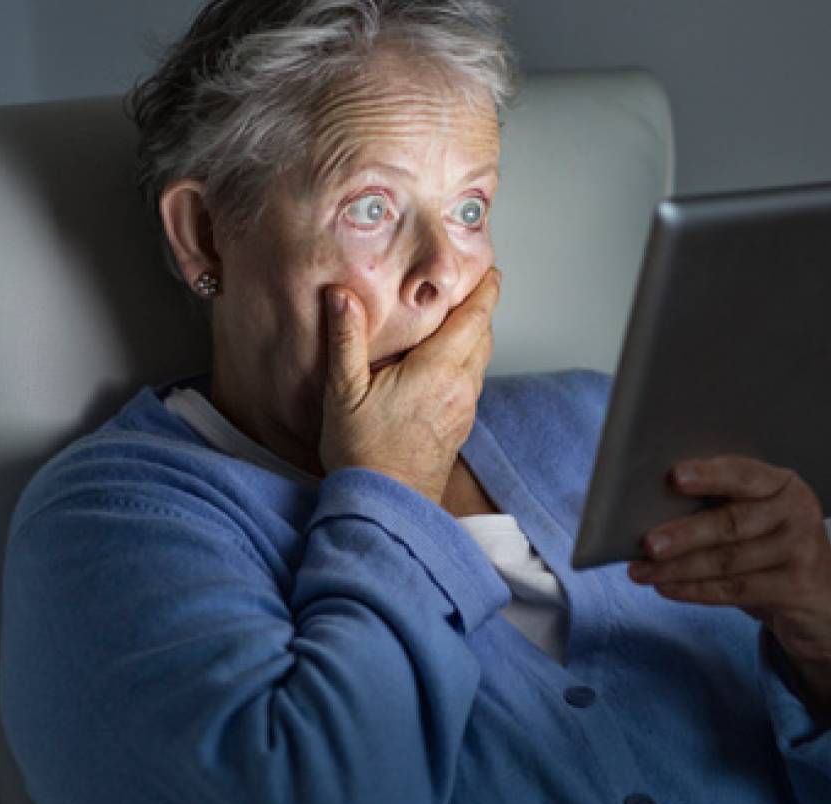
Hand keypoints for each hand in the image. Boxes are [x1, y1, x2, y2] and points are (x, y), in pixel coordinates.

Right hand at [319, 269, 500, 504]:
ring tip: (455, 317)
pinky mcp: (460, 425)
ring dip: (474, 335)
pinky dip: (466, 360)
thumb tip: (341, 295)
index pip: (474, 318)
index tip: (489, 270)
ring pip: (480, 359)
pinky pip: (471, 381)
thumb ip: (346, 339)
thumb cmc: (364, 453)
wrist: (387, 505)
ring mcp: (464, 408)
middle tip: (469, 285)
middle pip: (484, 335)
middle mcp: (460, 387)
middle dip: (480, 308)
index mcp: (438, 370)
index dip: (485, 290)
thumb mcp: (344, 391)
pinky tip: (442, 361)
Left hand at [626, 456, 830, 683]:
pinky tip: (667, 589)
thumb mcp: (754, 520)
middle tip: (648, 542)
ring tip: (642, 571)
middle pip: (733, 522)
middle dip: (685, 533)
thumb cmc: (772, 552)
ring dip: (679, 568)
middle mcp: (797, 512)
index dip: (708, 476)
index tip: (675, 477)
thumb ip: (718, 506)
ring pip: (729, 560)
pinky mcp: (797, 588)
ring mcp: (801, 551)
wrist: (819, 602)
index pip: (743, 474)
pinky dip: (695, 590)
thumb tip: (649, 506)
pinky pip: (735, 590)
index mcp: (782, 483)